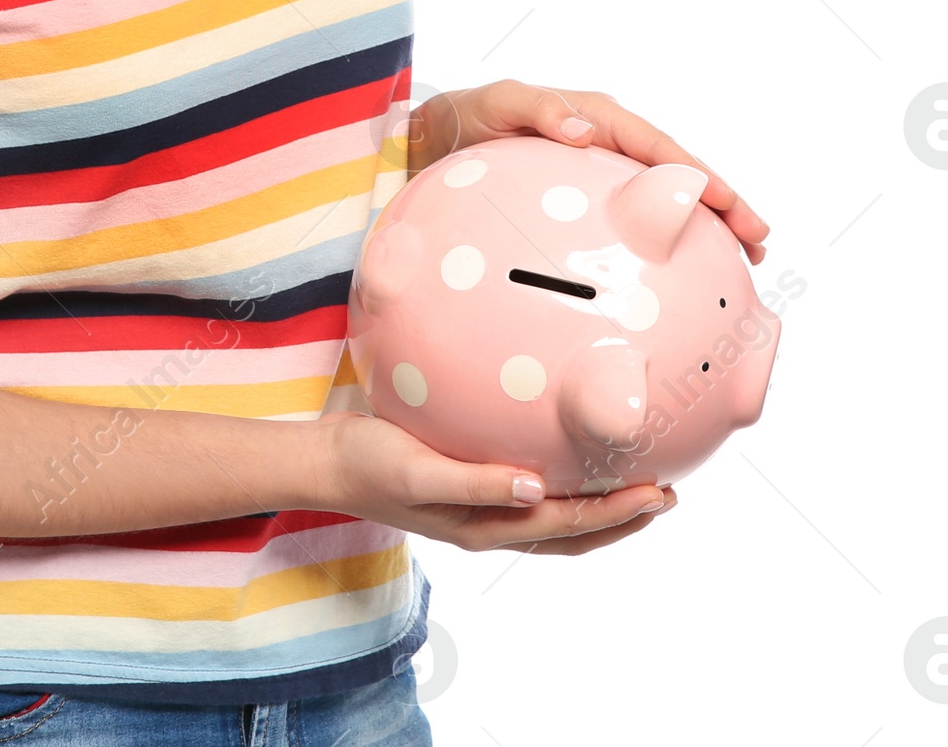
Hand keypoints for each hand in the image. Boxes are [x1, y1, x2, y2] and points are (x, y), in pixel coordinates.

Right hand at [314, 411, 676, 554]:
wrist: (327, 462)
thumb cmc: (368, 463)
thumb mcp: (417, 470)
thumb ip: (474, 482)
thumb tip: (533, 489)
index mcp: (483, 525)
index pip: (566, 524)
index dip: (616, 512)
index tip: (657, 493)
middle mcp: (490, 523)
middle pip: (572, 532)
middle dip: (623, 519)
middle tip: (667, 494)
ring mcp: (480, 508)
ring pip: (556, 521)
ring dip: (600, 510)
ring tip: (635, 489)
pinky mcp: (469, 486)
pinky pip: (531, 498)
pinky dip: (564, 491)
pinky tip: (569, 465)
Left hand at [406, 78, 769, 264]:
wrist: (432, 141)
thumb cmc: (464, 118)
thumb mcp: (494, 105)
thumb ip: (535, 108)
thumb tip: (584, 129)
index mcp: (594, 118)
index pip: (658, 148)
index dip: (698, 174)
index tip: (731, 204)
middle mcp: (606, 143)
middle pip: (675, 174)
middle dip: (722, 204)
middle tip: (758, 242)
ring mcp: (600, 173)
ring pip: (663, 199)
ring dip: (704, 225)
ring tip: (742, 261)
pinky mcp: (588, 202)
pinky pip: (632, 221)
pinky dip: (664, 242)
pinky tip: (681, 278)